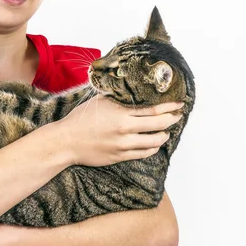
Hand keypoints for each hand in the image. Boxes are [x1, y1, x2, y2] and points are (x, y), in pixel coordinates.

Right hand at [55, 95, 183, 166]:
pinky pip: (143, 153)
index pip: (153, 109)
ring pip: (154, 142)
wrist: (66, 142)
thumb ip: (116, 96)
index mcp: (120, 112)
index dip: (169, 107)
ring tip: (165, 132)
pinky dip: (152, 148)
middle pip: (158, 125)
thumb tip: (131, 89)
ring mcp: (123, 145)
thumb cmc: (80, 119)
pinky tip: (154, 144)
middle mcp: (124, 129)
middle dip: (171, 120)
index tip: (179, 105)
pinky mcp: (120, 156)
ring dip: (163, 136)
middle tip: (176, 117)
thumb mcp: (98, 101)